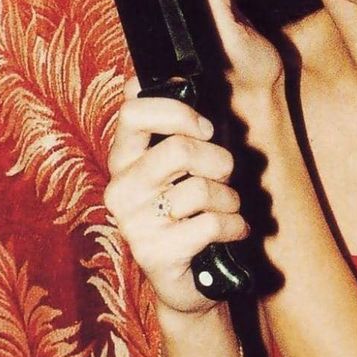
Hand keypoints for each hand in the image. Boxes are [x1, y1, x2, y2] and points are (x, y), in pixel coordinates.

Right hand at [105, 78, 248, 314]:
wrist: (192, 280)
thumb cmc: (194, 210)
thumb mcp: (188, 164)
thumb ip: (183, 126)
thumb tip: (181, 76)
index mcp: (125, 157)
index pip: (134, 111)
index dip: (178, 111)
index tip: (205, 127)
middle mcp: (121, 187)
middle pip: (179, 149)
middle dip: (219, 161)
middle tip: (225, 174)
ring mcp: (133, 222)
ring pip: (201, 189)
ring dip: (230, 199)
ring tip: (229, 208)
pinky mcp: (154, 254)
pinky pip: (212, 224)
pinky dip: (235, 226)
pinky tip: (234, 231)